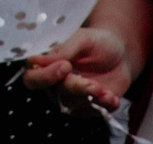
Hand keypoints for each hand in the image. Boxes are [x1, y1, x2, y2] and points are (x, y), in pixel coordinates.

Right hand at [23, 25, 138, 112]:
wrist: (120, 55)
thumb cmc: (97, 42)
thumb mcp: (83, 39)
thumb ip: (63, 50)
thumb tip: (38, 60)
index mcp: (46, 65)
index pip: (33, 77)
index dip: (45, 76)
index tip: (65, 66)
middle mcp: (54, 84)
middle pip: (55, 93)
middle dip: (75, 89)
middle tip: (93, 84)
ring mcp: (70, 98)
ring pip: (73, 105)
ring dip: (90, 98)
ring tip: (105, 90)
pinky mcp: (86, 109)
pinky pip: (91, 112)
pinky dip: (103, 106)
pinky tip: (112, 97)